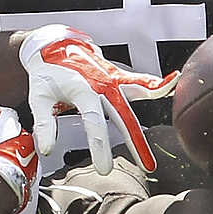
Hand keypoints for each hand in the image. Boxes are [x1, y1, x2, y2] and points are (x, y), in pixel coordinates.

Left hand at [19, 24, 178, 173]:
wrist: (54, 45)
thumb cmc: (47, 71)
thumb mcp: (38, 97)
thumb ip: (44, 124)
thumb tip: (47, 150)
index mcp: (82, 88)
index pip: (94, 121)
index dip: (99, 145)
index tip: (104, 168)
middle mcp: (101, 82)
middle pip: (122, 115)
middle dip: (135, 141)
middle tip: (147, 166)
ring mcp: (112, 78)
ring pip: (136, 95)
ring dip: (152, 106)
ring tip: (174, 113)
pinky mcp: (118, 76)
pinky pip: (138, 82)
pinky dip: (154, 84)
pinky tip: (170, 86)